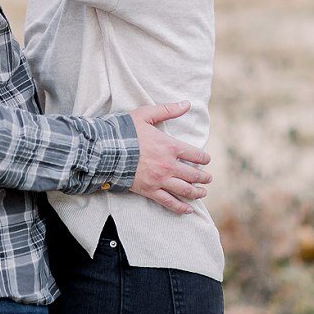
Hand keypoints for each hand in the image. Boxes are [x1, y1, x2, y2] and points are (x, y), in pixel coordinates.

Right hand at [127, 100, 211, 214]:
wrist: (106, 151)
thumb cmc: (125, 132)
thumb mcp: (146, 115)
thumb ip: (167, 110)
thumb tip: (186, 103)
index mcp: (170, 146)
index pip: (195, 154)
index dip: (204, 158)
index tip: (206, 160)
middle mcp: (168, 165)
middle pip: (193, 174)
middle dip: (203, 177)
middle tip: (208, 179)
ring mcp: (159, 180)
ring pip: (184, 189)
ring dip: (196, 192)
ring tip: (203, 192)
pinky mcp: (149, 191)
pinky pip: (168, 201)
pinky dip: (180, 207)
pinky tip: (188, 210)